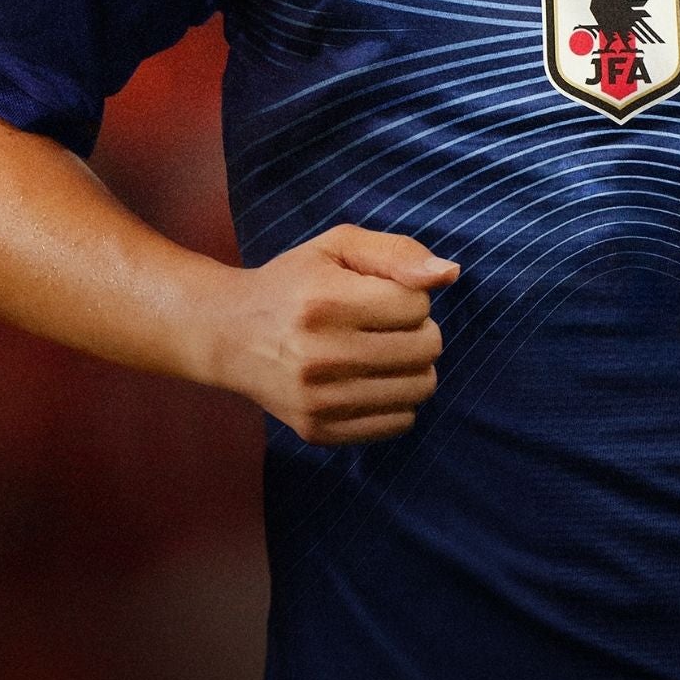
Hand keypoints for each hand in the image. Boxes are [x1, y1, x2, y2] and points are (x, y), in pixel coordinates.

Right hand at [211, 223, 460, 445]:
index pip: (417, 305)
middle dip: (418, 330)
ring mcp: (318, 401)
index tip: (380, 294)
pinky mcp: (319, 431)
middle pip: (425, 348)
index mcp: (326, 302)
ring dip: (412, 366)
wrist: (230, 335)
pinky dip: (397, 399)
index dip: (409, 295)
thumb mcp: (338, 247)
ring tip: (381, 350)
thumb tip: (450, 274)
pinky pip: (400, 423)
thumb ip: (397, 252)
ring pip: (420, 388)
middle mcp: (320, 356)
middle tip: (385, 324)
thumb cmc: (294, 283)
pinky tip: (369, 379)